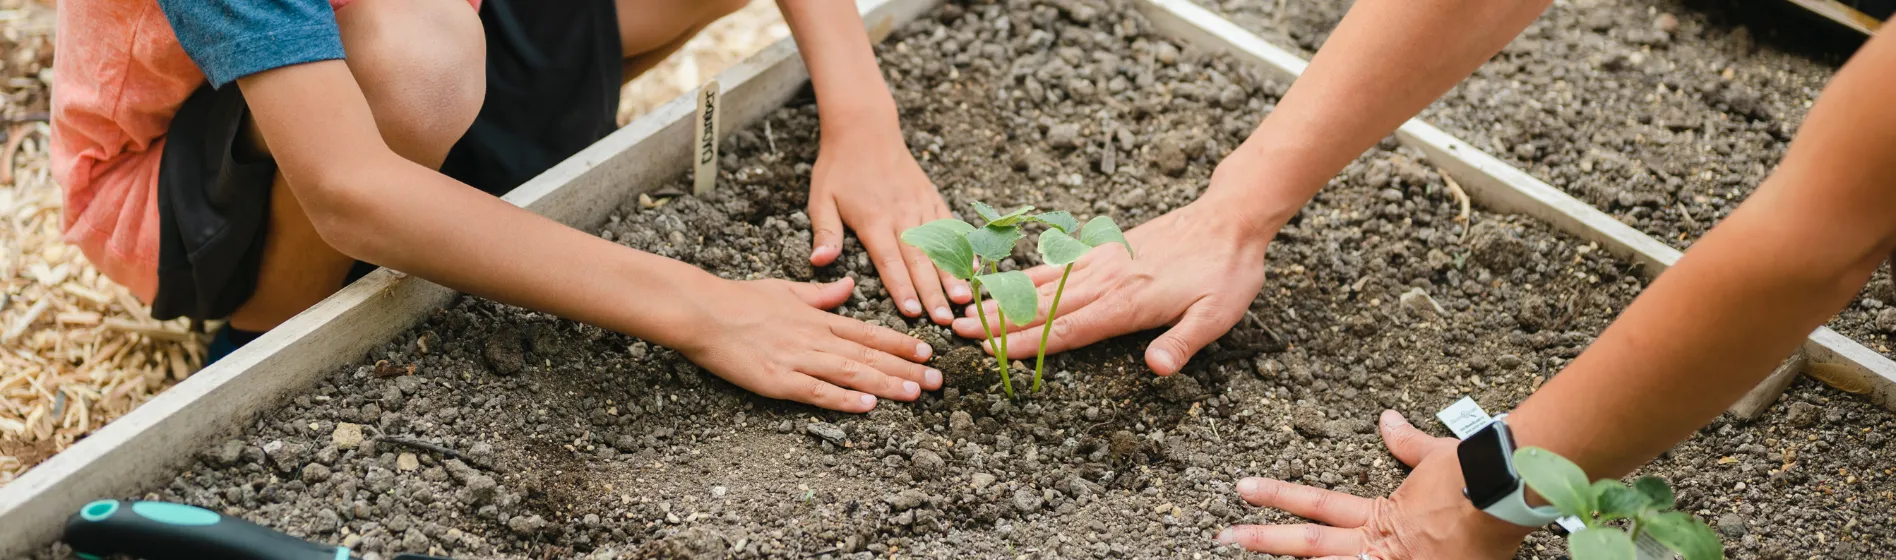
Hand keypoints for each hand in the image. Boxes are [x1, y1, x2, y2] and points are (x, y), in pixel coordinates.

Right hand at [675, 276, 942, 411]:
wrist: (703, 311)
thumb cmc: (740, 299)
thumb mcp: (786, 289)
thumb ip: (820, 293)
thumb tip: (847, 285)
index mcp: (818, 317)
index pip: (869, 332)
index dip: (901, 342)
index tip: (928, 351)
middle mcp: (815, 338)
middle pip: (869, 355)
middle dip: (907, 368)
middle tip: (938, 380)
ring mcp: (797, 359)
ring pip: (851, 373)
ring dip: (887, 384)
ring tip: (916, 393)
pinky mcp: (777, 380)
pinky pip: (817, 392)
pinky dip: (844, 399)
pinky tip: (868, 406)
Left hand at [808, 126, 972, 324]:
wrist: (865, 128)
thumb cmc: (839, 167)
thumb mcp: (821, 199)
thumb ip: (826, 232)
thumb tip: (820, 262)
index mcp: (873, 220)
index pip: (889, 262)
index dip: (902, 289)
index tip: (912, 313)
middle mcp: (902, 215)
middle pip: (920, 260)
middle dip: (933, 293)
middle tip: (945, 319)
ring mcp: (920, 205)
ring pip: (941, 246)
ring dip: (953, 274)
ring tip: (965, 298)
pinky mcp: (932, 197)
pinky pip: (950, 225)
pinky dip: (962, 247)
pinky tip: (973, 267)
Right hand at [950, 199, 1269, 374]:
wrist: (1230, 218)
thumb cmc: (1226, 271)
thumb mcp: (1217, 314)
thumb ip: (1182, 342)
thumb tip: (1155, 369)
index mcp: (1127, 302)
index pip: (1068, 329)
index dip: (1028, 343)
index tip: (992, 351)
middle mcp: (1106, 280)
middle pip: (1044, 307)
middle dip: (1000, 322)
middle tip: (958, 332)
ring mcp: (1103, 261)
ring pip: (1044, 284)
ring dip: (1006, 299)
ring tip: (970, 308)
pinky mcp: (1107, 248)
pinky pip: (1060, 264)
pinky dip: (1031, 275)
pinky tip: (1013, 281)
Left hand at [1217, 411, 1532, 557]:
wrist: (1507, 495)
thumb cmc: (1475, 475)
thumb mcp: (1433, 456)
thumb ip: (1406, 443)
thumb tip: (1387, 419)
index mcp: (1378, 515)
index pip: (1313, 504)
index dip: (1276, 495)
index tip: (1242, 489)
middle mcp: (1378, 546)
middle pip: (1307, 547)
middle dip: (1263, 541)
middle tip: (1223, 535)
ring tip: (1246, 551)